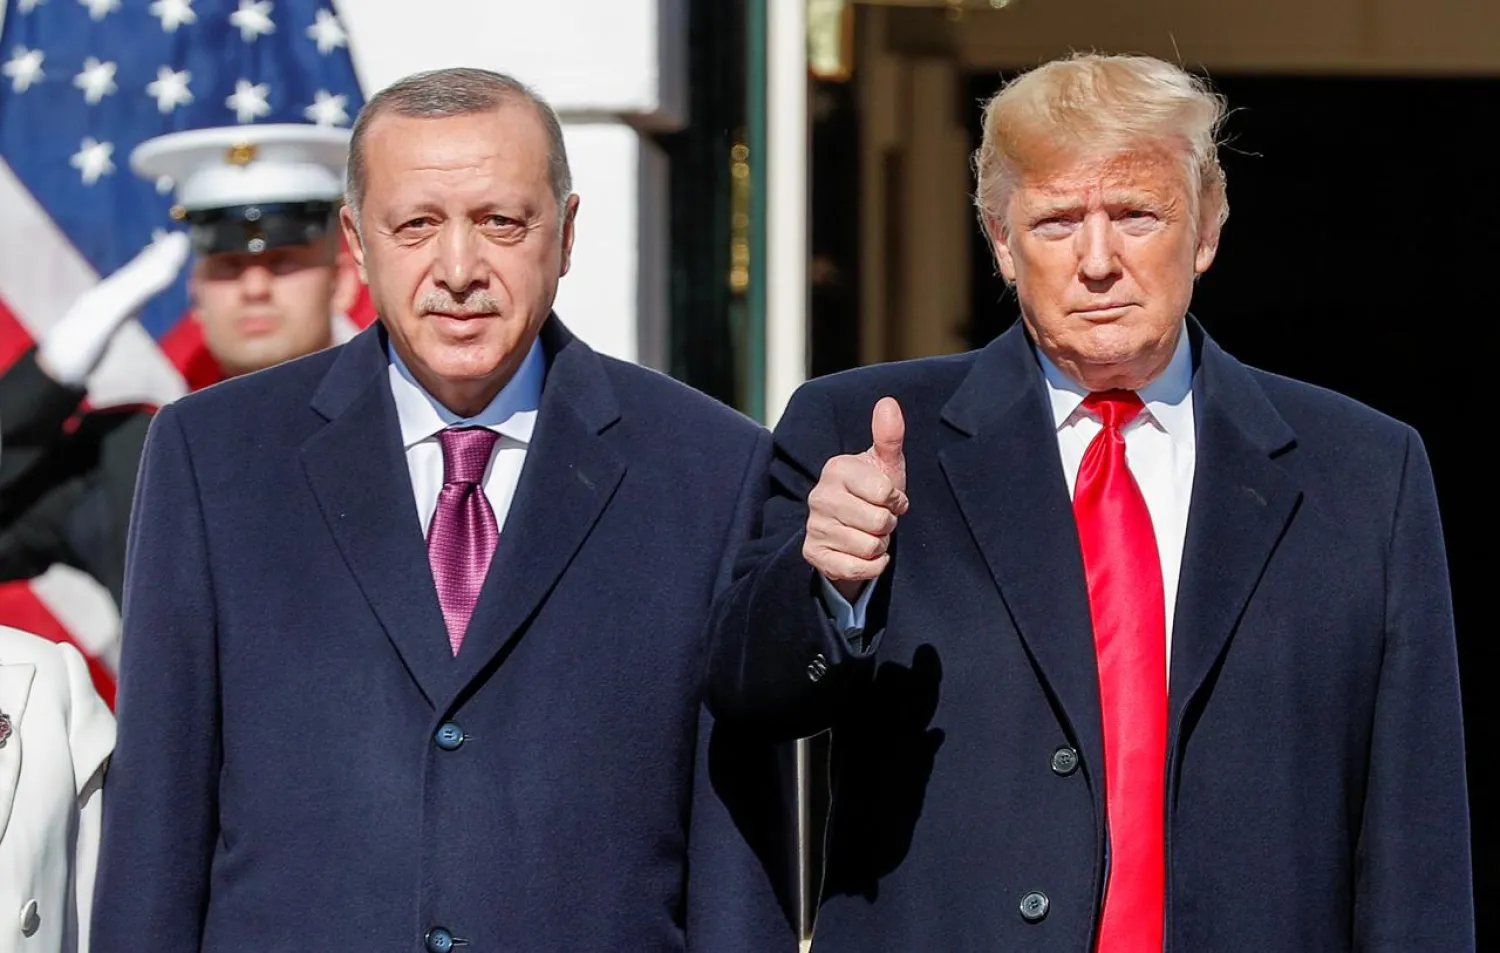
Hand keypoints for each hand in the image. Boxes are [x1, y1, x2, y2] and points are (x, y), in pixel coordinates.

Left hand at [38, 231, 190, 385]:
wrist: (56, 372)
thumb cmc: (80, 348)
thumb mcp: (106, 318)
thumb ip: (134, 293)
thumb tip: (167, 270)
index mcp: (110, 292)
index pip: (141, 269)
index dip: (162, 256)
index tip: (182, 240)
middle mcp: (109, 296)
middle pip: (137, 272)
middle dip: (159, 257)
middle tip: (181, 240)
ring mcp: (108, 310)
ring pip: (135, 284)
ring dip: (154, 269)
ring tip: (169, 257)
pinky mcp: (109, 324)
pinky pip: (133, 300)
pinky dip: (145, 290)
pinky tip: (148, 290)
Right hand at [803, 396, 907, 602]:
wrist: (853, 530)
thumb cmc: (873, 492)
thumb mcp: (885, 465)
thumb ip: (889, 436)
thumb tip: (888, 402)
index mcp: (836, 469)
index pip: (884, 493)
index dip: (895, 500)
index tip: (888, 498)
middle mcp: (819, 496)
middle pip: (878, 523)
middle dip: (888, 525)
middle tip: (879, 518)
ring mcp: (813, 526)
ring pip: (869, 547)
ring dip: (879, 545)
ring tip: (870, 534)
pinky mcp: (813, 554)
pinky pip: (857, 568)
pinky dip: (872, 566)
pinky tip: (865, 554)